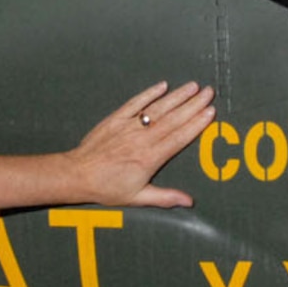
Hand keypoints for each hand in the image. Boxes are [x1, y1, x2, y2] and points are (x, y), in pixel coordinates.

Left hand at [67, 81, 215, 207]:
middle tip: (208, 93)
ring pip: (158, 108)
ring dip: (177, 96)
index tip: (210, 113)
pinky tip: (162, 85)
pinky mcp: (116, 119)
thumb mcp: (138, 197)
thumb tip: (189, 201)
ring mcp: (129, 126)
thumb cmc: (106, 188)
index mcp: (150, 158)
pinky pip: (135, 103)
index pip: (179, 137)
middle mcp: (142, 139)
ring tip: (193, 86)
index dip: (196, 124)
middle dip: (193, 105)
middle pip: (173, 119)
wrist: (77, 175)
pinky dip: (149, 93)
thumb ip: (165, 197)